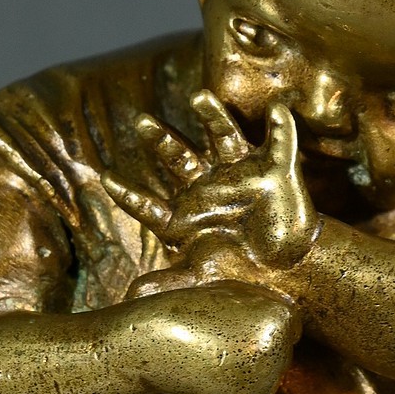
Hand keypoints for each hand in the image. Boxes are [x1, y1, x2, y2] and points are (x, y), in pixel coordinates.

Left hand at [101, 91, 317, 292]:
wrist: (290, 270)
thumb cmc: (244, 274)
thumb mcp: (204, 277)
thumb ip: (171, 283)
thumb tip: (135, 296)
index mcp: (187, 217)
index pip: (149, 204)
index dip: (127, 192)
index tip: (104, 176)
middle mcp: (209, 190)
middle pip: (178, 159)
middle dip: (160, 140)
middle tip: (141, 121)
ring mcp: (240, 176)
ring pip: (222, 138)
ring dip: (212, 117)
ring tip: (199, 97)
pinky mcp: (275, 171)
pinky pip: (280, 143)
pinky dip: (281, 126)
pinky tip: (278, 108)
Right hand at [131, 281, 300, 393]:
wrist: (151, 336)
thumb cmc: (188, 310)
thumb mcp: (234, 295)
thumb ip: (265, 307)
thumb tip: (291, 322)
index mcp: (282, 314)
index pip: (291, 331)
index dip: (263, 333)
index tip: (240, 332)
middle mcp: (279, 344)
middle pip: (279, 362)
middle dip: (254, 360)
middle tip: (219, 348)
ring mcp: (263, 373)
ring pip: (263, 388)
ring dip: (239, 382)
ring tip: (209, 360)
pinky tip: (202, 380)